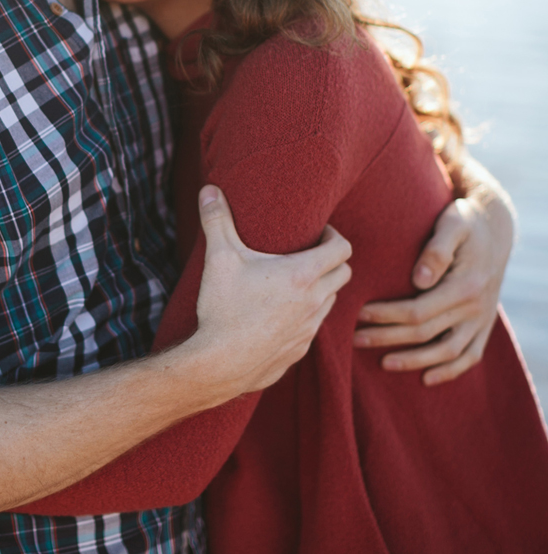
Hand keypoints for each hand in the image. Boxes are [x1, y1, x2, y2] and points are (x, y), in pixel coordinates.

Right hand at [190, 185, 351, 397]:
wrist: (220, 365)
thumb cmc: (222, 309)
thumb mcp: (219, 259)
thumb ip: (217, 221)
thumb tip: (208, 189)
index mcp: (302, 275)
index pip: (342, 249)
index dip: (334, 236)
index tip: (318, 231)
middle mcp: (314, 302)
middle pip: (344, 273)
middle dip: (332, 260)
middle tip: (310, 252)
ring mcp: (309, 329)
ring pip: (331, 301)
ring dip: (322, 287)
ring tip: (297, 280)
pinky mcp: (300, 350)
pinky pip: (314, 327)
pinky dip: (308, 314)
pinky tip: (283, 312)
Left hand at [354, 180, 514, 385]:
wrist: (494, 228)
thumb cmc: (464, 221)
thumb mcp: (453, 224)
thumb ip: (437, 249)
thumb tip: (420, 280)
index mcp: (465, 285)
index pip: (418, 311)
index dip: (387, 316)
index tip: (359, 314)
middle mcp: (476, 307)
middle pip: (426, 333)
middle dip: (388, 338)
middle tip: (355, 338)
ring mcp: (482, 319)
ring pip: (447, 352)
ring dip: (414, 361)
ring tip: (382, 363)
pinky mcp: (484, 325)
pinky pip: (470, 356)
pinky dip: (449, 371)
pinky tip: (425, 378)